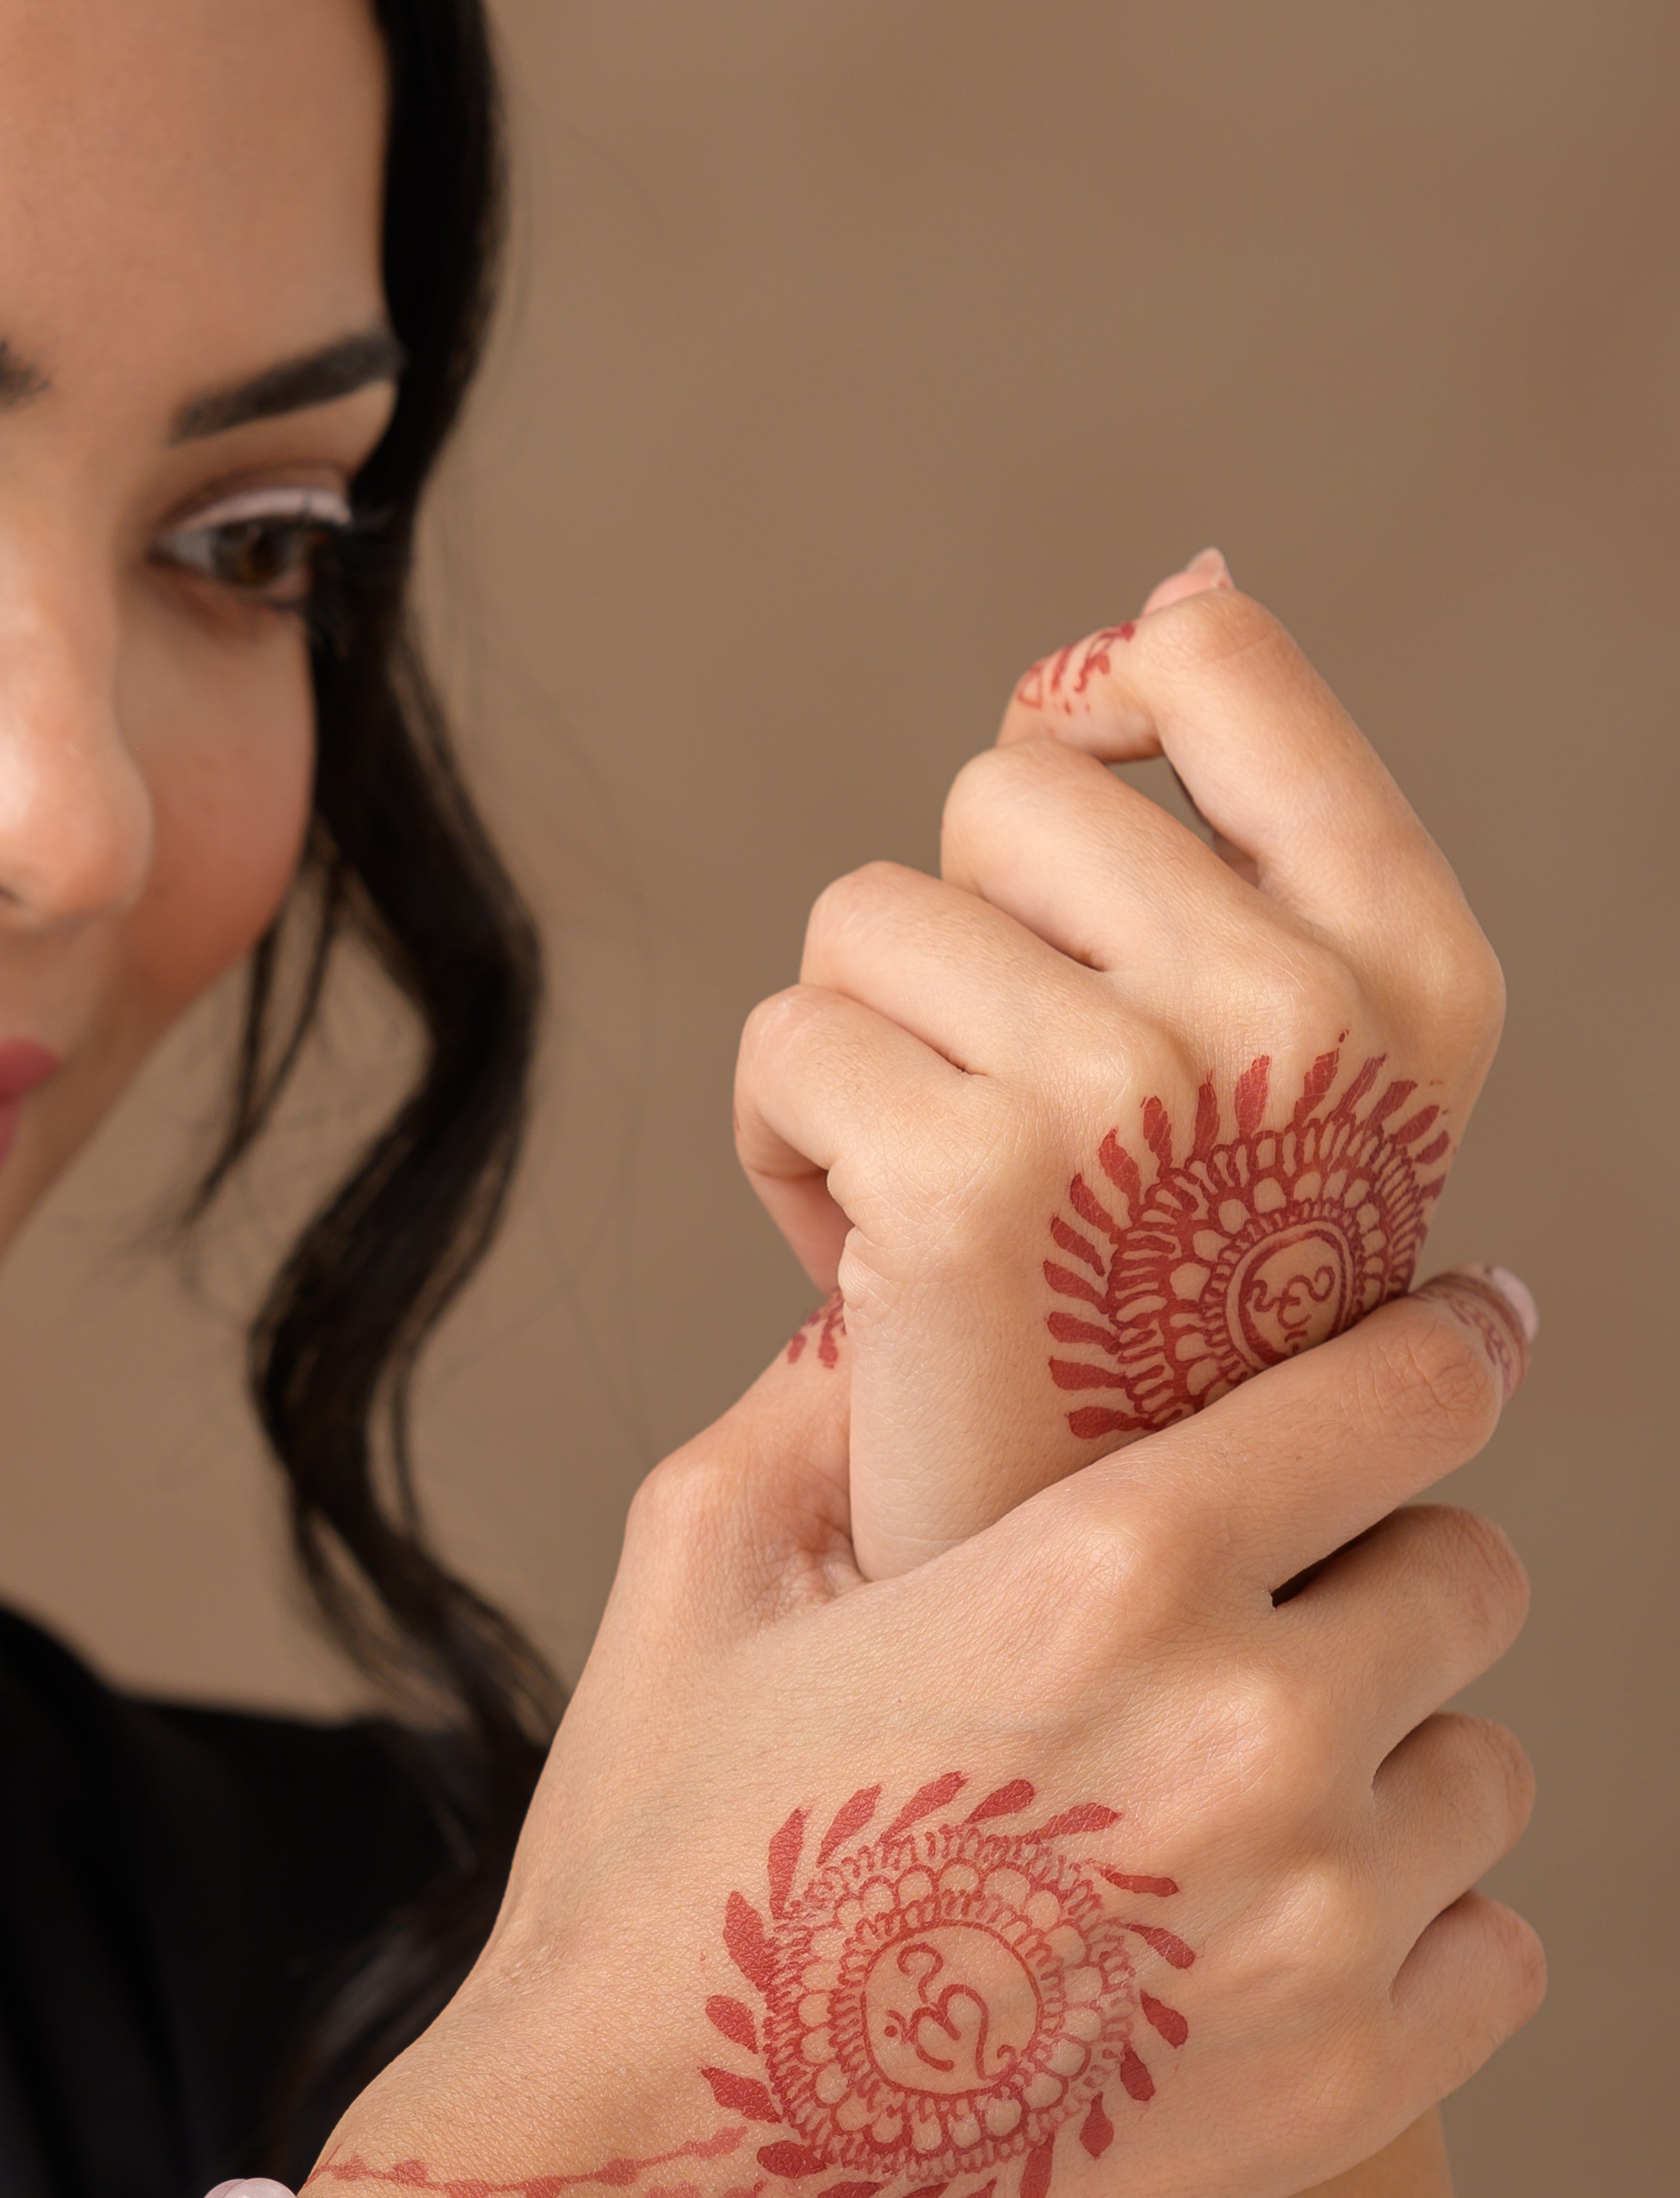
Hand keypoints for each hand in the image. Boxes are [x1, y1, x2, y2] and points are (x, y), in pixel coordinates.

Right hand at [315, 1268, 1537, 2197]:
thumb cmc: (647, 1900)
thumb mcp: (693, 1593)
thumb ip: (825, 1411)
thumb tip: (907, 1314)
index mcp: (1104, 1570)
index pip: (1411, 1391)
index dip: (1448, 1345)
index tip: (1460, 1340)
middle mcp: (1246, 1729)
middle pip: (1471, 1579)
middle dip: (1380, 1583)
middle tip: (1270, 1637)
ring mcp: (1316, 1925)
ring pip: (1485, 1773)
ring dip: (1391, 1775)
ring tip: (1236, 1825)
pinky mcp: (1346, 2092)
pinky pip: (1494, 1956)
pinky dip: (1416, 1946)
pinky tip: (1269, 1953)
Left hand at [733, 558, 1514, 1573]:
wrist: (1093, 1602)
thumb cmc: (1160, 1327)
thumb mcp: (1268, 1074)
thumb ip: (1242, 849)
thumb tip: (1187, 595)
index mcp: (1413, 974)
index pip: (1213, 667)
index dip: (1097, 741)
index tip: (1079, 902)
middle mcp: (1300, 1015)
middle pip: (1002, 789)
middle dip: (965, 948)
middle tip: (1026, 1145)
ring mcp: (1140, 1093)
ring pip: (866, 915)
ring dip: (868, 1054)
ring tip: (950, 1216)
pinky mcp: (969, 1181)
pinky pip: (784, 1042)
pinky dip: (786, 1153)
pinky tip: (874, 1274)